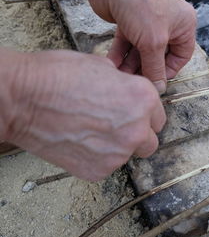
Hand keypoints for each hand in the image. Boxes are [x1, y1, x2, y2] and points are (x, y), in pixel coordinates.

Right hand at [3, 50, 165, 180]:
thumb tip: (124, 90)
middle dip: (137, 134)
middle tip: (116, 127)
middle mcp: (137, 128)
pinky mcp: (98, 170)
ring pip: (129, 155)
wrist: (21, 98)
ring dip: (118, 146)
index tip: (135, 116)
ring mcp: (119, 153)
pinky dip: (98, 158)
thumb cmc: (56, 76)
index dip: (144, 115)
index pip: (158, 116)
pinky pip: (107, 166)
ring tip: (93, 132)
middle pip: (150, 140)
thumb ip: (123, 83)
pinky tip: (81, 143)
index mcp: (143, 99)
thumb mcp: (100, 65)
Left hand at [85, 0, 196, 93]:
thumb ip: (156, 68)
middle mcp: (167, 23)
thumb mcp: (153, 42)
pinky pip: (126, 43)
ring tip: (121, 76)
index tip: (156, 83)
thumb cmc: (140, 1)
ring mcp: (147, 22)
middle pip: (159, 56)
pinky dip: (120, 54)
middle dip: (146, 69)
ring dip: (130, 65)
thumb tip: (159, 87)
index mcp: (183, 25)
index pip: (181, 56)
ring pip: (141, 51)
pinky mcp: (129, 21)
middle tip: (136, 82)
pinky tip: (112, 65)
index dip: (169, 71)